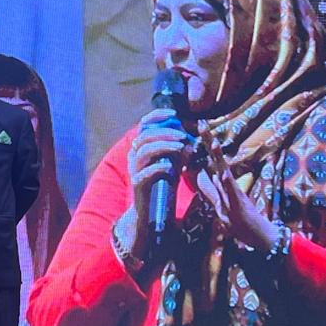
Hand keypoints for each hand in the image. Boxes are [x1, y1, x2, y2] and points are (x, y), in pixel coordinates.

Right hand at [119, 107, 188, 261]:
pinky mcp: (138, 185)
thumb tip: (191, 137)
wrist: (151, 212)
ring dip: (164, 146)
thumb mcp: (173, 163)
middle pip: (146, 136)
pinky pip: (145, 172)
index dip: (157, 116)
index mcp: (142, 148)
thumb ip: (179, 150)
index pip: (144, 125)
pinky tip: (172, 168)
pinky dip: (159, 167)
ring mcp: (135, 170)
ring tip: (182, 148)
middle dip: (166, 133)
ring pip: (144, 151)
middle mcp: (135, 157)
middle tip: (183, 136)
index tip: (174, 113)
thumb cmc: (163, 184)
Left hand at [192, 137, 280, 253]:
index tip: (195, 127)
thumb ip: (209, 189)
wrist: (260, 237)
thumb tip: (197, 172)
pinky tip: (221, 174)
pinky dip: (226, 183)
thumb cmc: (240, 221)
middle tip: (201, 123)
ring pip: (224, 172)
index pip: (209, 161)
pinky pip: (232, 192)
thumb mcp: (219, 203)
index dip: (202, 147)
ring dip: (218, 157)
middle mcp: (228, 185)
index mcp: (222, 185)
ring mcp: (234, 194)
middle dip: (208, 142)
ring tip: (212, 141)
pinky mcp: (239, 204)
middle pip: (216, 160)